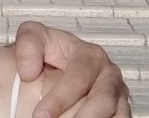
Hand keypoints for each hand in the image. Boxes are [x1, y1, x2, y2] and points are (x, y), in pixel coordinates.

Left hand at [13, 21, 129, 117]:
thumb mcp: (33, 37)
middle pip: (102, 101)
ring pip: (117, 115)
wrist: (54, 63)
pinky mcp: (120, 111)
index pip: (79, 78)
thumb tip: (30, 71)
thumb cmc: (48, 51)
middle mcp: (108, 74)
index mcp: (90, 55)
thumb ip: (28, 46)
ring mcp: (117, 95)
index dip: (60, 99)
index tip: (41, 115)